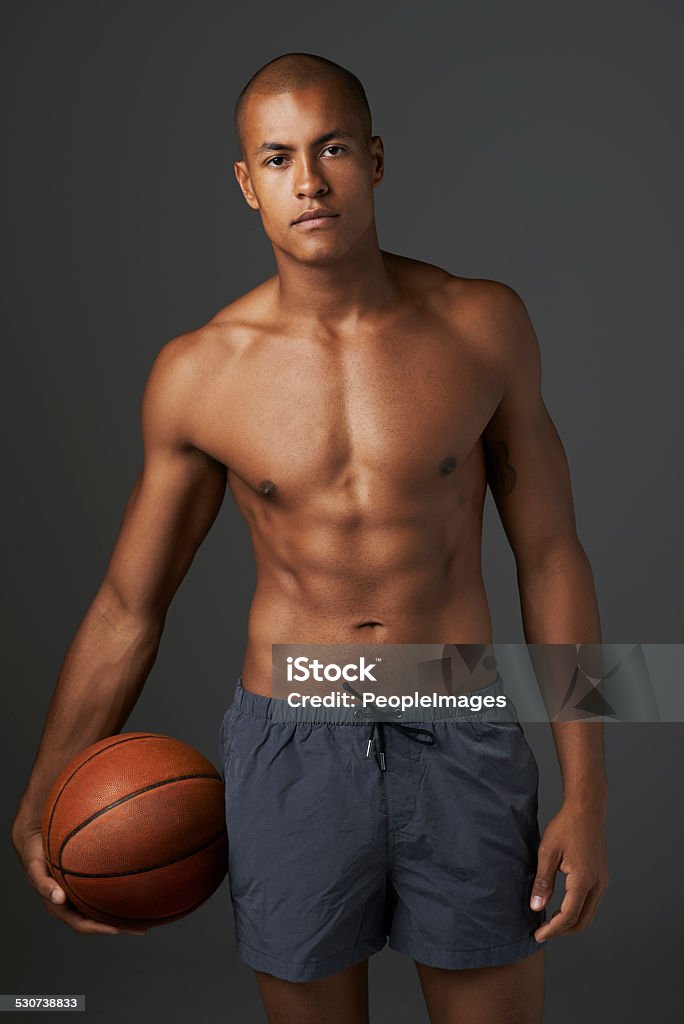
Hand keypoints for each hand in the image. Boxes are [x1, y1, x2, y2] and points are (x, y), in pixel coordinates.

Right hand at [12, 825, 147, 935]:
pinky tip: (134, 891)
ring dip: (121, 914)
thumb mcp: (36, 869)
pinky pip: (102, 895)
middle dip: (119, 926)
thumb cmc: (36, 856)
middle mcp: (71, 905)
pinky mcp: (84, 886)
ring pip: (102, 909)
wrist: (34, 842)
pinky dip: (117, 896)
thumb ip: (44, 884)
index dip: (100, 929)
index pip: (83, 925)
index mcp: (60, 907)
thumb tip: (58, 897)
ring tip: (145, 914)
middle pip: (98, 921)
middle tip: (143, 928)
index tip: (118, 930)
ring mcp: (78, 896)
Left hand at [530, 800, 608, 941]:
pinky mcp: (602, 877)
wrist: (586, 810)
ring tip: (549, 923)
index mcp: (583, 879)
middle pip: (582, 921)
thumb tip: (536, 908)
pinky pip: (591, 903)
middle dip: (562, 931)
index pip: (569, 916)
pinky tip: (562, 908)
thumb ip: (542, 882)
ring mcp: (602, 881)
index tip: (538, 935)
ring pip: (588, 914)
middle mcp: (597, 884)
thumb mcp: (547, 853)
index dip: (553, 929)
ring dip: (570, 923)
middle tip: (542, 932)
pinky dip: (577, 912)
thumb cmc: (565, 827)